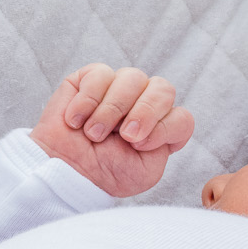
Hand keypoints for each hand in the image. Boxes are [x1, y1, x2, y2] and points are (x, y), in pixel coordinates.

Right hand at [29, 64, 194, 198]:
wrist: (66, 173)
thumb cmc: (105, 173)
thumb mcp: (146, 171)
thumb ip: (165, 143)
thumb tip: (154, 116)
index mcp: (161, 126)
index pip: (181, 117)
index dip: (164, 128)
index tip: (139, 145)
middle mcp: (143, 102)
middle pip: (163, 88)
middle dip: (144, 112)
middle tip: (124, 135)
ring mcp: (119, 88)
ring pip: (132, 78)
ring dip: (111, 110)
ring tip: (93, 134)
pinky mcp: (91, 78)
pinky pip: (100, 74)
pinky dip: (87, 100)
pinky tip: (77, 120)